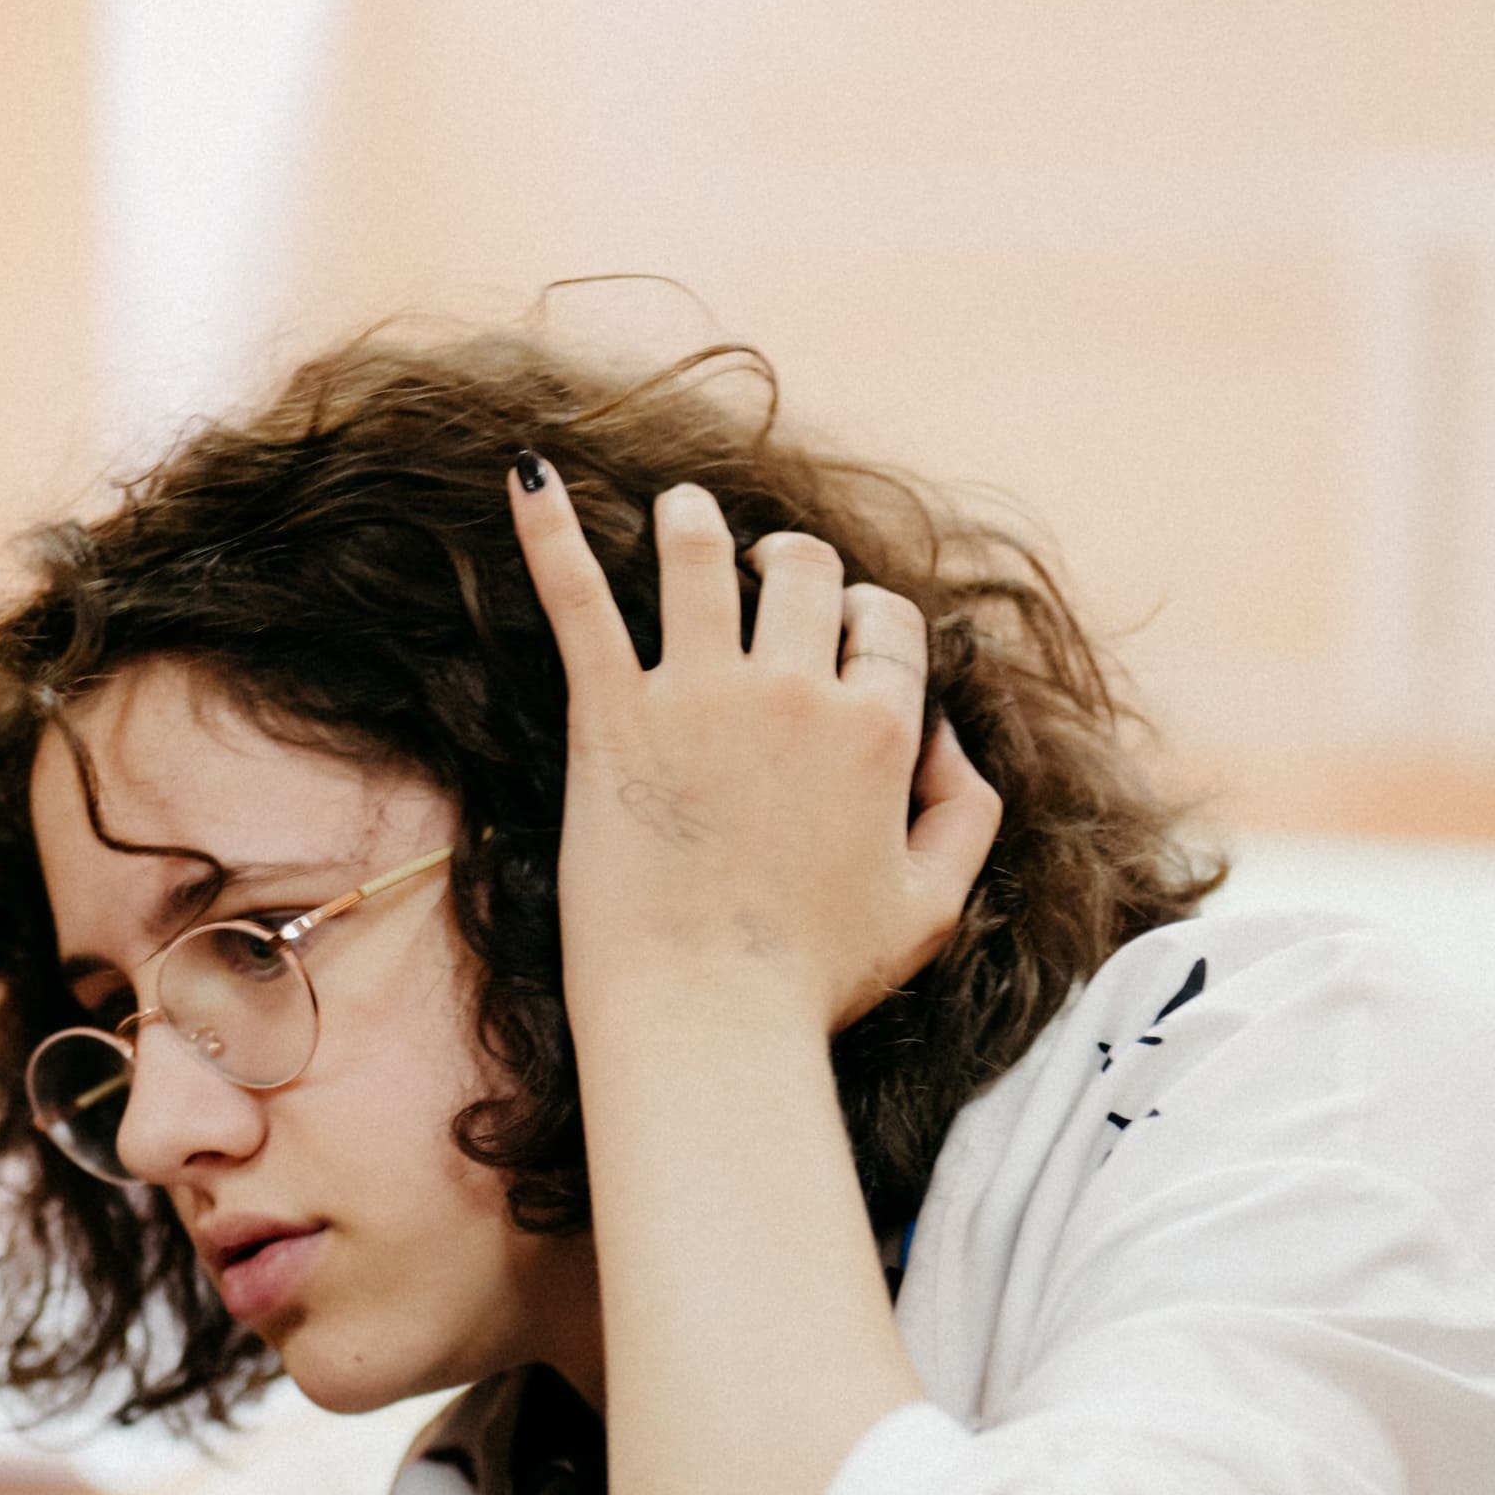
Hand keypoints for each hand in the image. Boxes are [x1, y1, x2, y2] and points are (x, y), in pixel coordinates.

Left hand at [512, 463, 1001, 1035]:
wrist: (706, 1021)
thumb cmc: (814, 980)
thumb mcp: (934, 906)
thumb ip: (966, 812)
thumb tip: (950, 741)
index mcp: (881, 729)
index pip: (883, 624)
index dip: (862, 620)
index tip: (836, 635)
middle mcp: (796, 693)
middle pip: (803, 575)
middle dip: (788, 563)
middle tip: (759, 572)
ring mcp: (700, 698)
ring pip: (702, 559)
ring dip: (693, 525)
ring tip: (679, 515)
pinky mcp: (612, 718)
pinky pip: (580, 602)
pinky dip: (550, 532)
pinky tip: (527, 474)